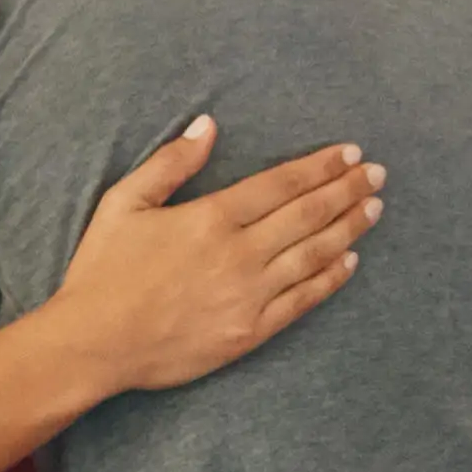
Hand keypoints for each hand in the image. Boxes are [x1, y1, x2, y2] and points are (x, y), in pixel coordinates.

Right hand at [47, 122, 380, 397]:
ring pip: (314, 255)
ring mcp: (249, 295)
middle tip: (376, 174)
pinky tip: (350, 260)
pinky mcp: (250, 331)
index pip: (282, 183)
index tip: (349, 152)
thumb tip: (208, 126)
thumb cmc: (103, 271)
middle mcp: (239, 254)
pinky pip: (302, 301)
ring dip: (349, 228)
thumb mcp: (124, 202)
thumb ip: (171, 163)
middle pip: (308, 214)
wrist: (94, 345)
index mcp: (212, 217)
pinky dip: (330, 278)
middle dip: (346, 190)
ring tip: (374, 208)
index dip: (320, 166)